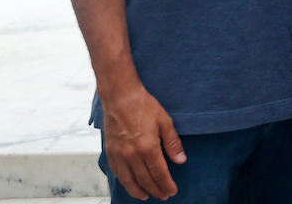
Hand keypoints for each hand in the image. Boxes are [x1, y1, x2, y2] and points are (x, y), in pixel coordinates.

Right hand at [101, 85, 185, 200]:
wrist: (121, 97)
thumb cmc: (144, 106)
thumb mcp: (165, 121)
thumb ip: (173, 143)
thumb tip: (180, 160)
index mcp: (148, 147)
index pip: (159, 173)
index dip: (166, 184)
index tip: (172, 191)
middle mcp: (132, 155)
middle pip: (144, 180)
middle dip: (155, 190)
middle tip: (163, 196)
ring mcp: (119, 154)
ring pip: (128, 180)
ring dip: (138, 191)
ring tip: (146, 196)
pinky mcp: (110, 151)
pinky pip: (117, 172)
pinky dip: (124, 181)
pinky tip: (130, 183)